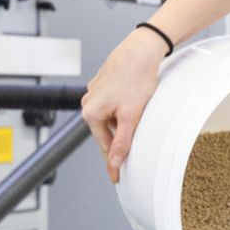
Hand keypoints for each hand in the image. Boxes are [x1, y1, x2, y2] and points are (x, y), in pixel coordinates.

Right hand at [81, 29, 168, 181]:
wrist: (140, 50)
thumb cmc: (136, 79)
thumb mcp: (131, 116)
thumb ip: (122, 141)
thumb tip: (114, 161)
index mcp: (91, 112)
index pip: (103, 145)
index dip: (112, 163)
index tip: (116, 178)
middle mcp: (88, 102)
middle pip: (105, 132)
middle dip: (118, 143)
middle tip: (128, 160)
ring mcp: (95, 92)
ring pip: (110, 119)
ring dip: (122, 126)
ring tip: (137, 128)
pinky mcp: (105, 84)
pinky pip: (112, 106)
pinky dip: (122, 112)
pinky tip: (134, 110)